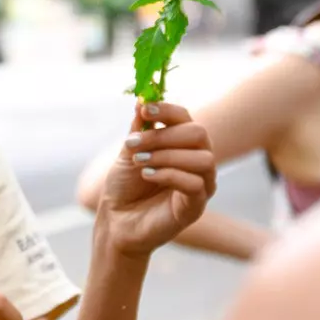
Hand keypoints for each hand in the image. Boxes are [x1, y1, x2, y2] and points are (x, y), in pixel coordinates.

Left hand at [98, 101, 215, 259]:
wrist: (116, 221)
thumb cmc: (125, 186)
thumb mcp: (129, 152)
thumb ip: (139, 128)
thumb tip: (142, 99)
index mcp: (182, 146)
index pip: (186, 118)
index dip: (167, 110)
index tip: (143, 109)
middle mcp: (197, 162)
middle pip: (199, 134)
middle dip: (164, 135)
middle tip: (133, 143)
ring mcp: (201, 185)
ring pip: (202, 159)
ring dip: (166, 155)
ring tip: (140, 162)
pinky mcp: (196, 207)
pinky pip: (195, 184)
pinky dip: (169, 175)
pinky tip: (147, 176)